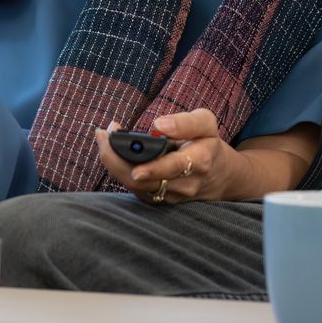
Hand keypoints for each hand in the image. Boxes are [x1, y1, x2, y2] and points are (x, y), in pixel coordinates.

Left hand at [92, 109, 252, 205]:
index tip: (136, 168)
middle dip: (119, 161)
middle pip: (146, 181)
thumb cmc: (207, 144)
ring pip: (137, 187)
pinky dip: (120, 170)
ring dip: (115, 164)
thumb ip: (186, 122)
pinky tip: (112, 151)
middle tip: (103, 136)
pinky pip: (135, 189)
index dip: (154, 168)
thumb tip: (158, 125)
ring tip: (103, 138)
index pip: (174, 167)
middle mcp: (185, 184)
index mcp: (199, 161)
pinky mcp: (159, 200)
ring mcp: (171, 196)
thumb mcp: (206, 124)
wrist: (218, 176)